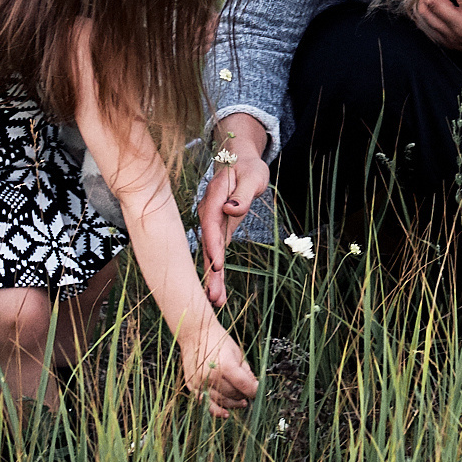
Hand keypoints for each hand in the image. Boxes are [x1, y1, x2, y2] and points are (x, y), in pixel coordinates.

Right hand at [182, 318, 257, 417]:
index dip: (254, 391)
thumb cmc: (218, 341)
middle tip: (248, 394)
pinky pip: (205, 403)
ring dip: (233, 404)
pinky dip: (216, 410)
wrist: (195, 333)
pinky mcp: (192, 385)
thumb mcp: (237, 353)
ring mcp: (200, 382)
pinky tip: (225, 413)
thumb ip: (246, 371)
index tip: (258, 391)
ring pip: (221, 401)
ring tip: (242, 403)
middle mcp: (212, 375)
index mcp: (226, 365)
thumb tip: (254, 386)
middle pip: (233, 394)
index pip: (244, 385)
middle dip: (244, 396)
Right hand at [197, 112, 270, 307]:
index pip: (212, 223)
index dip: (213, 244)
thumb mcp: (252, 175)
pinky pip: (217, 253)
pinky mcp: (219, 231)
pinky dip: (217, 272)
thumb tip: (232, 210)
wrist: (239, 160)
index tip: (218, 264)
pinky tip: (217, 293)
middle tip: (214, 297)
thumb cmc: (247, 167)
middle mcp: (209, 213)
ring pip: (211, 252)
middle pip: (209, 244)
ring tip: (216, 301)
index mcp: (215, 197)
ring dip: (212, 277)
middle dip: (211, 270)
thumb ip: (243, 194)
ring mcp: (212, 223)